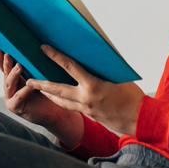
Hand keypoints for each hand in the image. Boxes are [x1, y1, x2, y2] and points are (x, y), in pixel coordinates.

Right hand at [0, 50, 83, 148]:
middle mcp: (10, 87)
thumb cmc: (49, 93)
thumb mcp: (41, 76)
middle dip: (6, 64)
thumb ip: (35, 66)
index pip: (5, 67)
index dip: (1, 60)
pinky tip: (28, 85)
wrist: (54, 112)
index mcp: (14, 79)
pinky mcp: (15, 107)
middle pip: (5, 74)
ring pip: (8, 84)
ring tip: (19, 66)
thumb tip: (40, 46)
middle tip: (8, 55)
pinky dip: (23, 91)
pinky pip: (18, 97)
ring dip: (13, 74)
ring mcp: (10, 97)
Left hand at [26, 45, 144, 135]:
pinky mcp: (89, 116)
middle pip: (57, 90)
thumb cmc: (132, 95)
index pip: (69, 67)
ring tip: (38, 88)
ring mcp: (86, 109)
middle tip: (28, 80)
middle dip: (41, 84)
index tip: (43, 48)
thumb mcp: (118, 77)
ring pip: (61, 101)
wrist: (140, 119)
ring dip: (48, 95)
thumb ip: (101, 68)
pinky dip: (62, 101)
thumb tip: (91, 55)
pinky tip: (57, 98)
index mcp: (93, 85)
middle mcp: (85, 98)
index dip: (55, 56)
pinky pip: (71, 108)